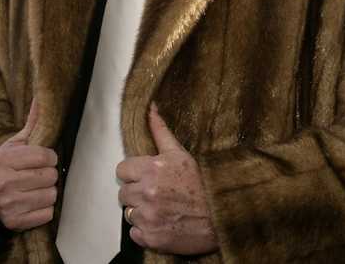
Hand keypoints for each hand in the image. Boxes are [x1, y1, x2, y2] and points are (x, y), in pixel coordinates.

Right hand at [0, 98, 58, 230]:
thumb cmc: (5, 165)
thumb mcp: (14, 143)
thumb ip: (32, 123)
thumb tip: (43, 98)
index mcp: (4, 159)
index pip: (46, 156)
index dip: (48, 157)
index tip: (42, 159)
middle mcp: (4, 182)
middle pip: (51, 176)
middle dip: (48, 175)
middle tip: (37, 175)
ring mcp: (9, 204)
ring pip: (51, 196)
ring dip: (47, 192)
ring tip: (35, 188)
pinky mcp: (14, 221)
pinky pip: (47, 214)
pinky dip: (44, 209)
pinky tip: (32, 202)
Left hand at [116, 105, 217, 254]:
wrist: (223, 216)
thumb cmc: (203, 184)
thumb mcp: (180, 154)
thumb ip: (160, 131)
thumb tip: (151, 107)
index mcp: (150, 170)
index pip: (121, 170)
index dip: (133, 175)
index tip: (145, 178)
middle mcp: (146, 193)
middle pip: (124, 193)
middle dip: (137, 194)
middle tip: (157, 196)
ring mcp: (148, 217)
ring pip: (129, 213)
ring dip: (141, 213)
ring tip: (162, 210)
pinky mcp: (151, 238)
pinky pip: (135, 234)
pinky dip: (146, 232)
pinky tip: (162, 224)